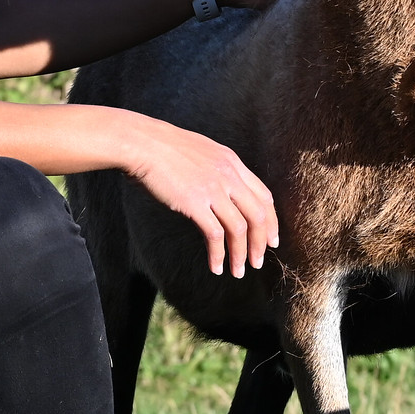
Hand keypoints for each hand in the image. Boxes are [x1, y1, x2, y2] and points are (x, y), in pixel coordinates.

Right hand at [125, 120, 279, 277]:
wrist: (143, 142)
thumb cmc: (164, 148)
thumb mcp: (203, 153)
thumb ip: (217, 170)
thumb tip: (221, 192)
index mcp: (232, 163)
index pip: (264, 196)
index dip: (271, 220)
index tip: (271, 239)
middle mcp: (229, 175)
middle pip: (258, 215)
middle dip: (261, 242)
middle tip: (258, 261)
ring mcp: (213, 189)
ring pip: (240, 228)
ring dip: (241, 253)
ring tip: (238, 271)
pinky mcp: (195, 202)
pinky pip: (215, 235)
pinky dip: (218, 254)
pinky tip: (216, 266)